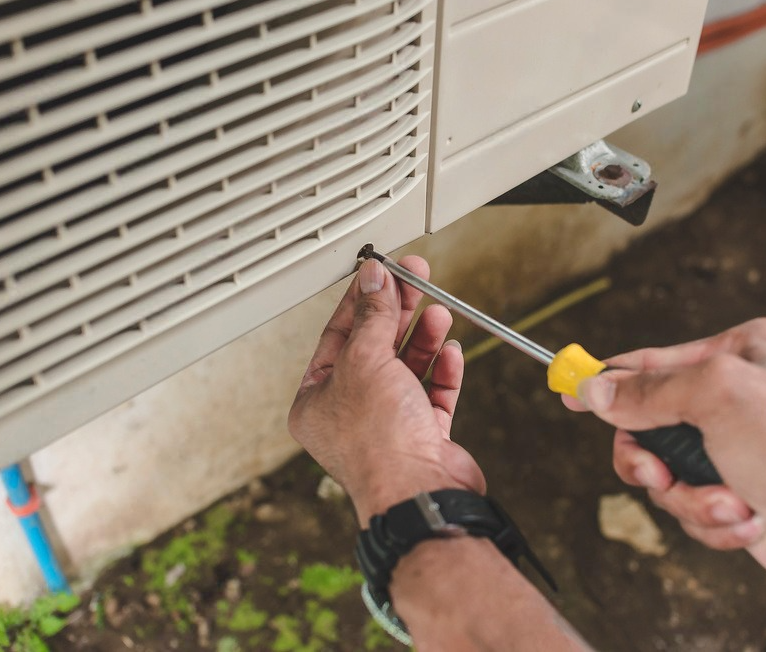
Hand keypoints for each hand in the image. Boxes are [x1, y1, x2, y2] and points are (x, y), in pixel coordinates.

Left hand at [289, 256, 484, 525]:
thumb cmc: (378, 444)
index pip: (336, 337)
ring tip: (437, 312)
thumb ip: (373, 317)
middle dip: (397, 313)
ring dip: (422, 337)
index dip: (360, 301)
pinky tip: (449, 349)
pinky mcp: (423, 437)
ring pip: (405, 369)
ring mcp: (387, 426)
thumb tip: (374, 282)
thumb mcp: (365, 361)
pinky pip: (432, 394)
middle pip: (373, 349)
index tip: (380, 273)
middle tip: (415, 279)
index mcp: (316, 400)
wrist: (418, 493)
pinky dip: (441, 370)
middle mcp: (349, 414)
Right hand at [563, 318, 765, 584]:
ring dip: (689, 497)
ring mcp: (728, 451)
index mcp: (730, 356)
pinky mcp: (730, 495)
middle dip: (647, 459)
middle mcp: (727, 401)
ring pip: (660, 478)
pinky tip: (747, 517)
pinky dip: (711, 520)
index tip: (565, 389)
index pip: (647, 364)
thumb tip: (594, 388)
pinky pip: (686, 511)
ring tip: (732, 500)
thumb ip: (647, 390)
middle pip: (642, 428)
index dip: (603, 379)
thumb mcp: (715, 395)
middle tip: (654, 473)